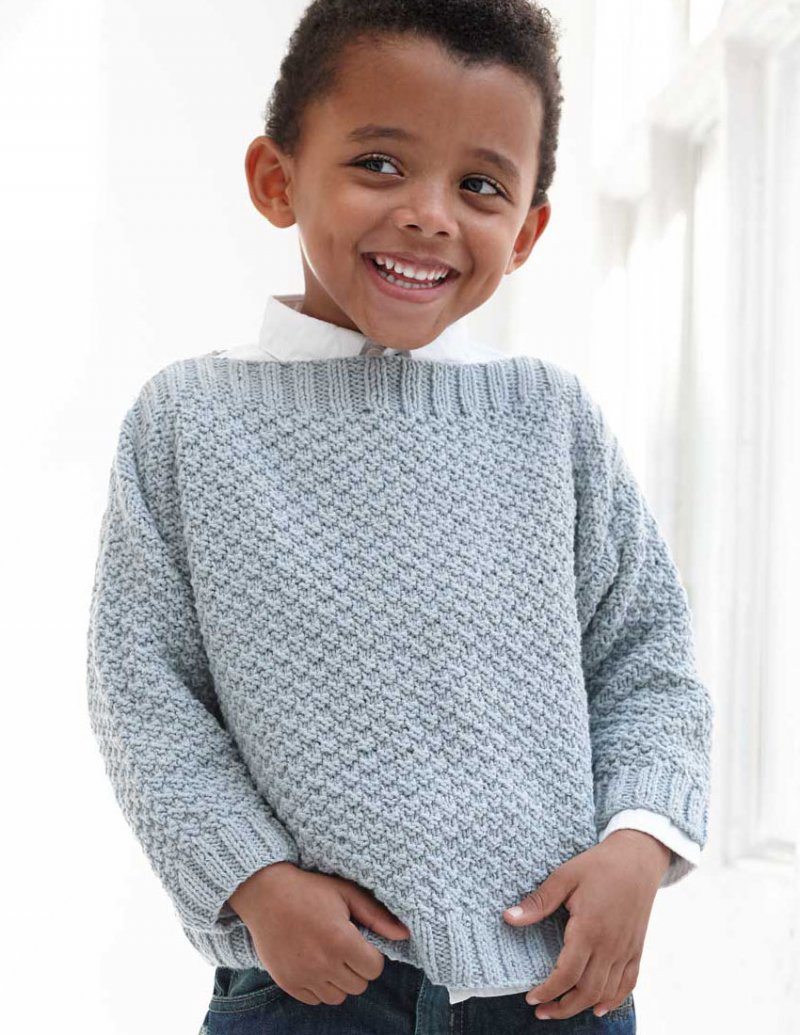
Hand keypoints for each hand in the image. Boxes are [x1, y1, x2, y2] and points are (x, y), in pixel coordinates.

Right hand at [227, 862, 410, 1006]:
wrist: (265, 893)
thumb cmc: (310, 889)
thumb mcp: (346, 893)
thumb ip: (377, 916)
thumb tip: (404, 935)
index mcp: (341, 940)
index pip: (374, 968)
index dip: (371, 954)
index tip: (360, 940)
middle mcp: (323, 964)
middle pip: (358, 985)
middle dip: (357, 967)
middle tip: (344, 945)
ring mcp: (303, 976)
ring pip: (338, 997)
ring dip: (339, 979)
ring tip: (328, 954)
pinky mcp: (287, 983)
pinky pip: (315, 999)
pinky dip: (319, 986)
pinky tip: (313, 962)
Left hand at [502, 830, 671, 1019]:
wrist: (637, 858)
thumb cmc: (599, 865)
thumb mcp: (564, 877)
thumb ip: (538, 902)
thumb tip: (508, 917)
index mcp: (589, 929)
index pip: (566, 974)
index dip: (548, 991)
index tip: (531, 998)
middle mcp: (610, 945)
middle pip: (586, 991)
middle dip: (562, 1007)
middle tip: (541, 1012)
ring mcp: (626, 949)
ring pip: (606, 992)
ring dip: (583, 1007)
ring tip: (562, 1009)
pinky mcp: (636, 948)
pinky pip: (628, 983)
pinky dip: (614, 1000)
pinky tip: (599, 1007)